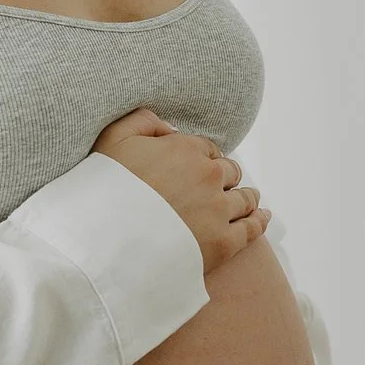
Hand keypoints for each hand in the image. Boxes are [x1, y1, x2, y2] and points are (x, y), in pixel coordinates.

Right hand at [91, 106, 267, 274]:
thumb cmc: (102, 192)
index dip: (202, 158)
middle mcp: (208, 176)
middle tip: (219, 187)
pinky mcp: (223, 243)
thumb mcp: (111, 140)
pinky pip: (252, 228)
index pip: (206, 149)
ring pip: (244, 198)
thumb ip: (141, 121)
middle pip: (228, 172)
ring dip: (246, 197)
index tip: (197, 168)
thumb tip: (167, 127)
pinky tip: (262, 217)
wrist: (104, 243)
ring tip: (249, 201)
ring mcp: (218, 210)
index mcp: (184, 149)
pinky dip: (259, 220)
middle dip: (224, 178)